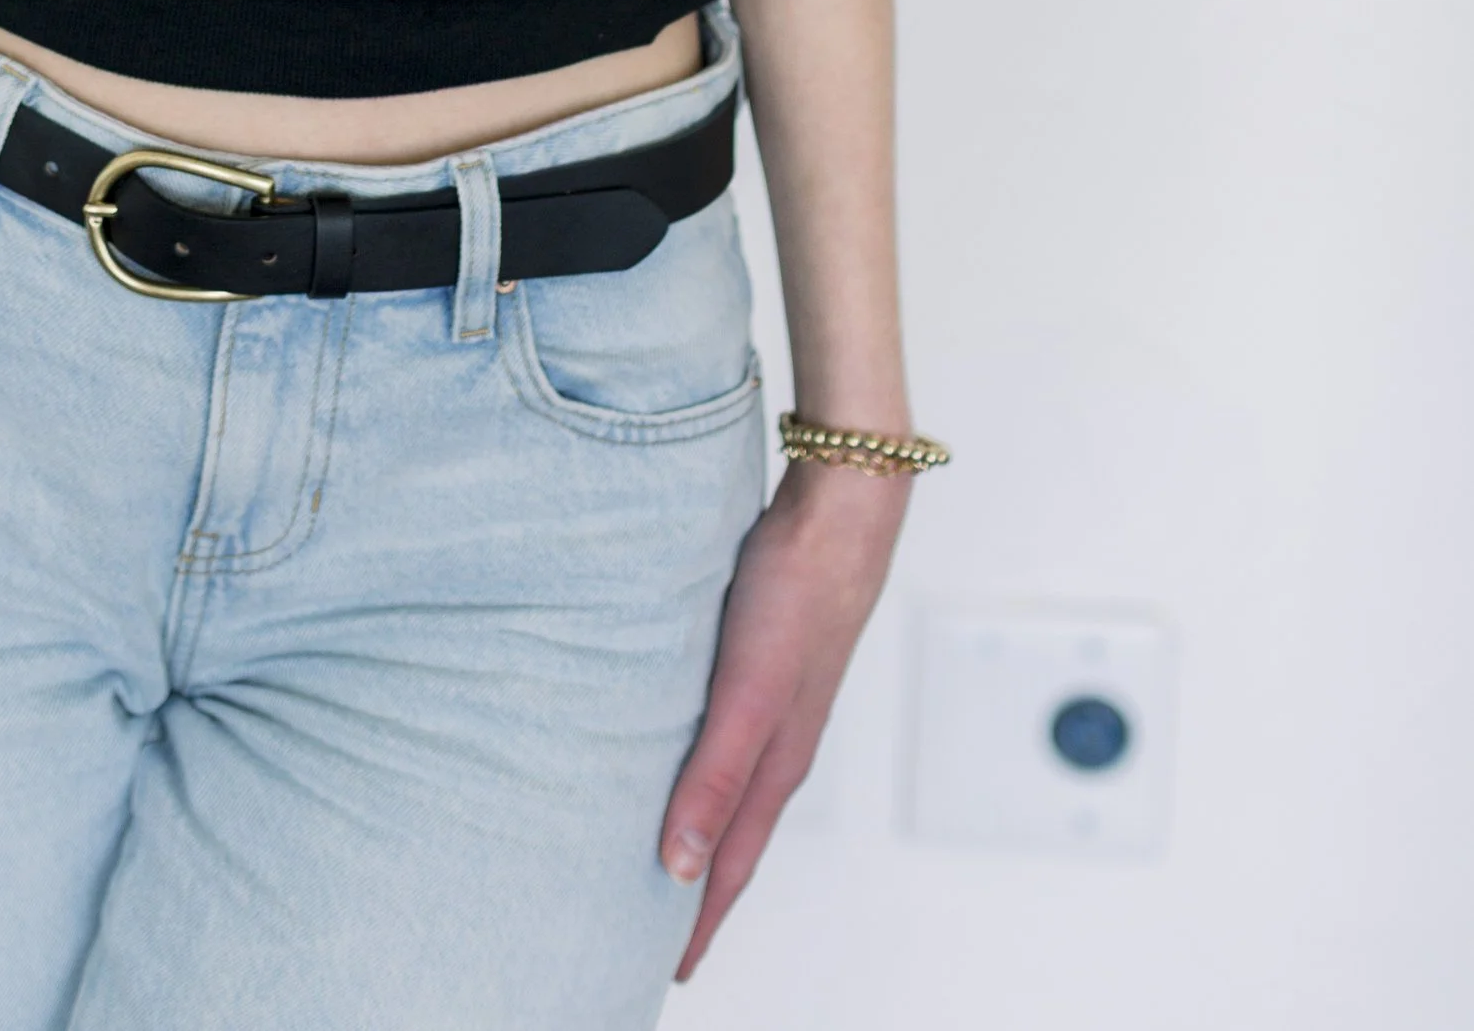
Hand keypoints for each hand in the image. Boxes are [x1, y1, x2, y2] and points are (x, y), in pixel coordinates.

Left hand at [662, 459, 906, 979]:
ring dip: (696, 832)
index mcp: (773, 765)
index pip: (726, 867)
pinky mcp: (756, 662)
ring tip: (656, 862)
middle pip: (728, 840)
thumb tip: (680, 868)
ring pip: (725, 790)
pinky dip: (697, 771)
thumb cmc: (795, 595)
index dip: (696, 924)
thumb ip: (713, 778)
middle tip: (647, 937)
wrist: (837, 512)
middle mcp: (773, 745)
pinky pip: (721, 738)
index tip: (664, 973)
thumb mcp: (745, 694)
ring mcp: (769, 704)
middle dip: (695, 896)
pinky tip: (670, 756)